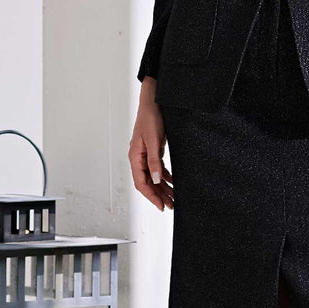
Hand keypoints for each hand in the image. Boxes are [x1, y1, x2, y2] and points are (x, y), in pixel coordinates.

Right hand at [129, 78, 173, 210]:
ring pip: (153, 176)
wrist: (153, 101)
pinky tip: (172, 182)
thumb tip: (158, 180)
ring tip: (173, 197)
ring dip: (162, 187)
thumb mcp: (154, 141)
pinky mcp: (152, 150)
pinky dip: (164, 176)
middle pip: (148, 182)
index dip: (151, 196)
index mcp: (135, 157)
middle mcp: (138, 158)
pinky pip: (157, 168)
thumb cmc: (150, 118)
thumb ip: (155, 161)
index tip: (161, 206)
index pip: (141, 183)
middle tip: (171, 205)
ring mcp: (145, 154)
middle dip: (159, 195)